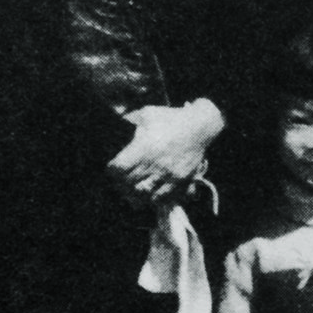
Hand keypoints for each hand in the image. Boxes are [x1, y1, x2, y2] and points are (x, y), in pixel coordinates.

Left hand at [106, 98, 223, 207]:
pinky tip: (151, 192)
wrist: (200, 126)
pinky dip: (154, 198)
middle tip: (120, 180)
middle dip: (121, 183)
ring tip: (133, 188)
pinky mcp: (181, 181)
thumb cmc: (171, 118)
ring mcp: (169, 175)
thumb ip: (129, 120)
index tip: (112, 167)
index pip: (118, 168)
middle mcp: (155, 164)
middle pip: (128, 184)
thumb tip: (115, 126)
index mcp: (144, 147)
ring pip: (144, 195)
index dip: (112, 169)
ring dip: (136, 193)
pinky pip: (163, 199)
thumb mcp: (147, 113)